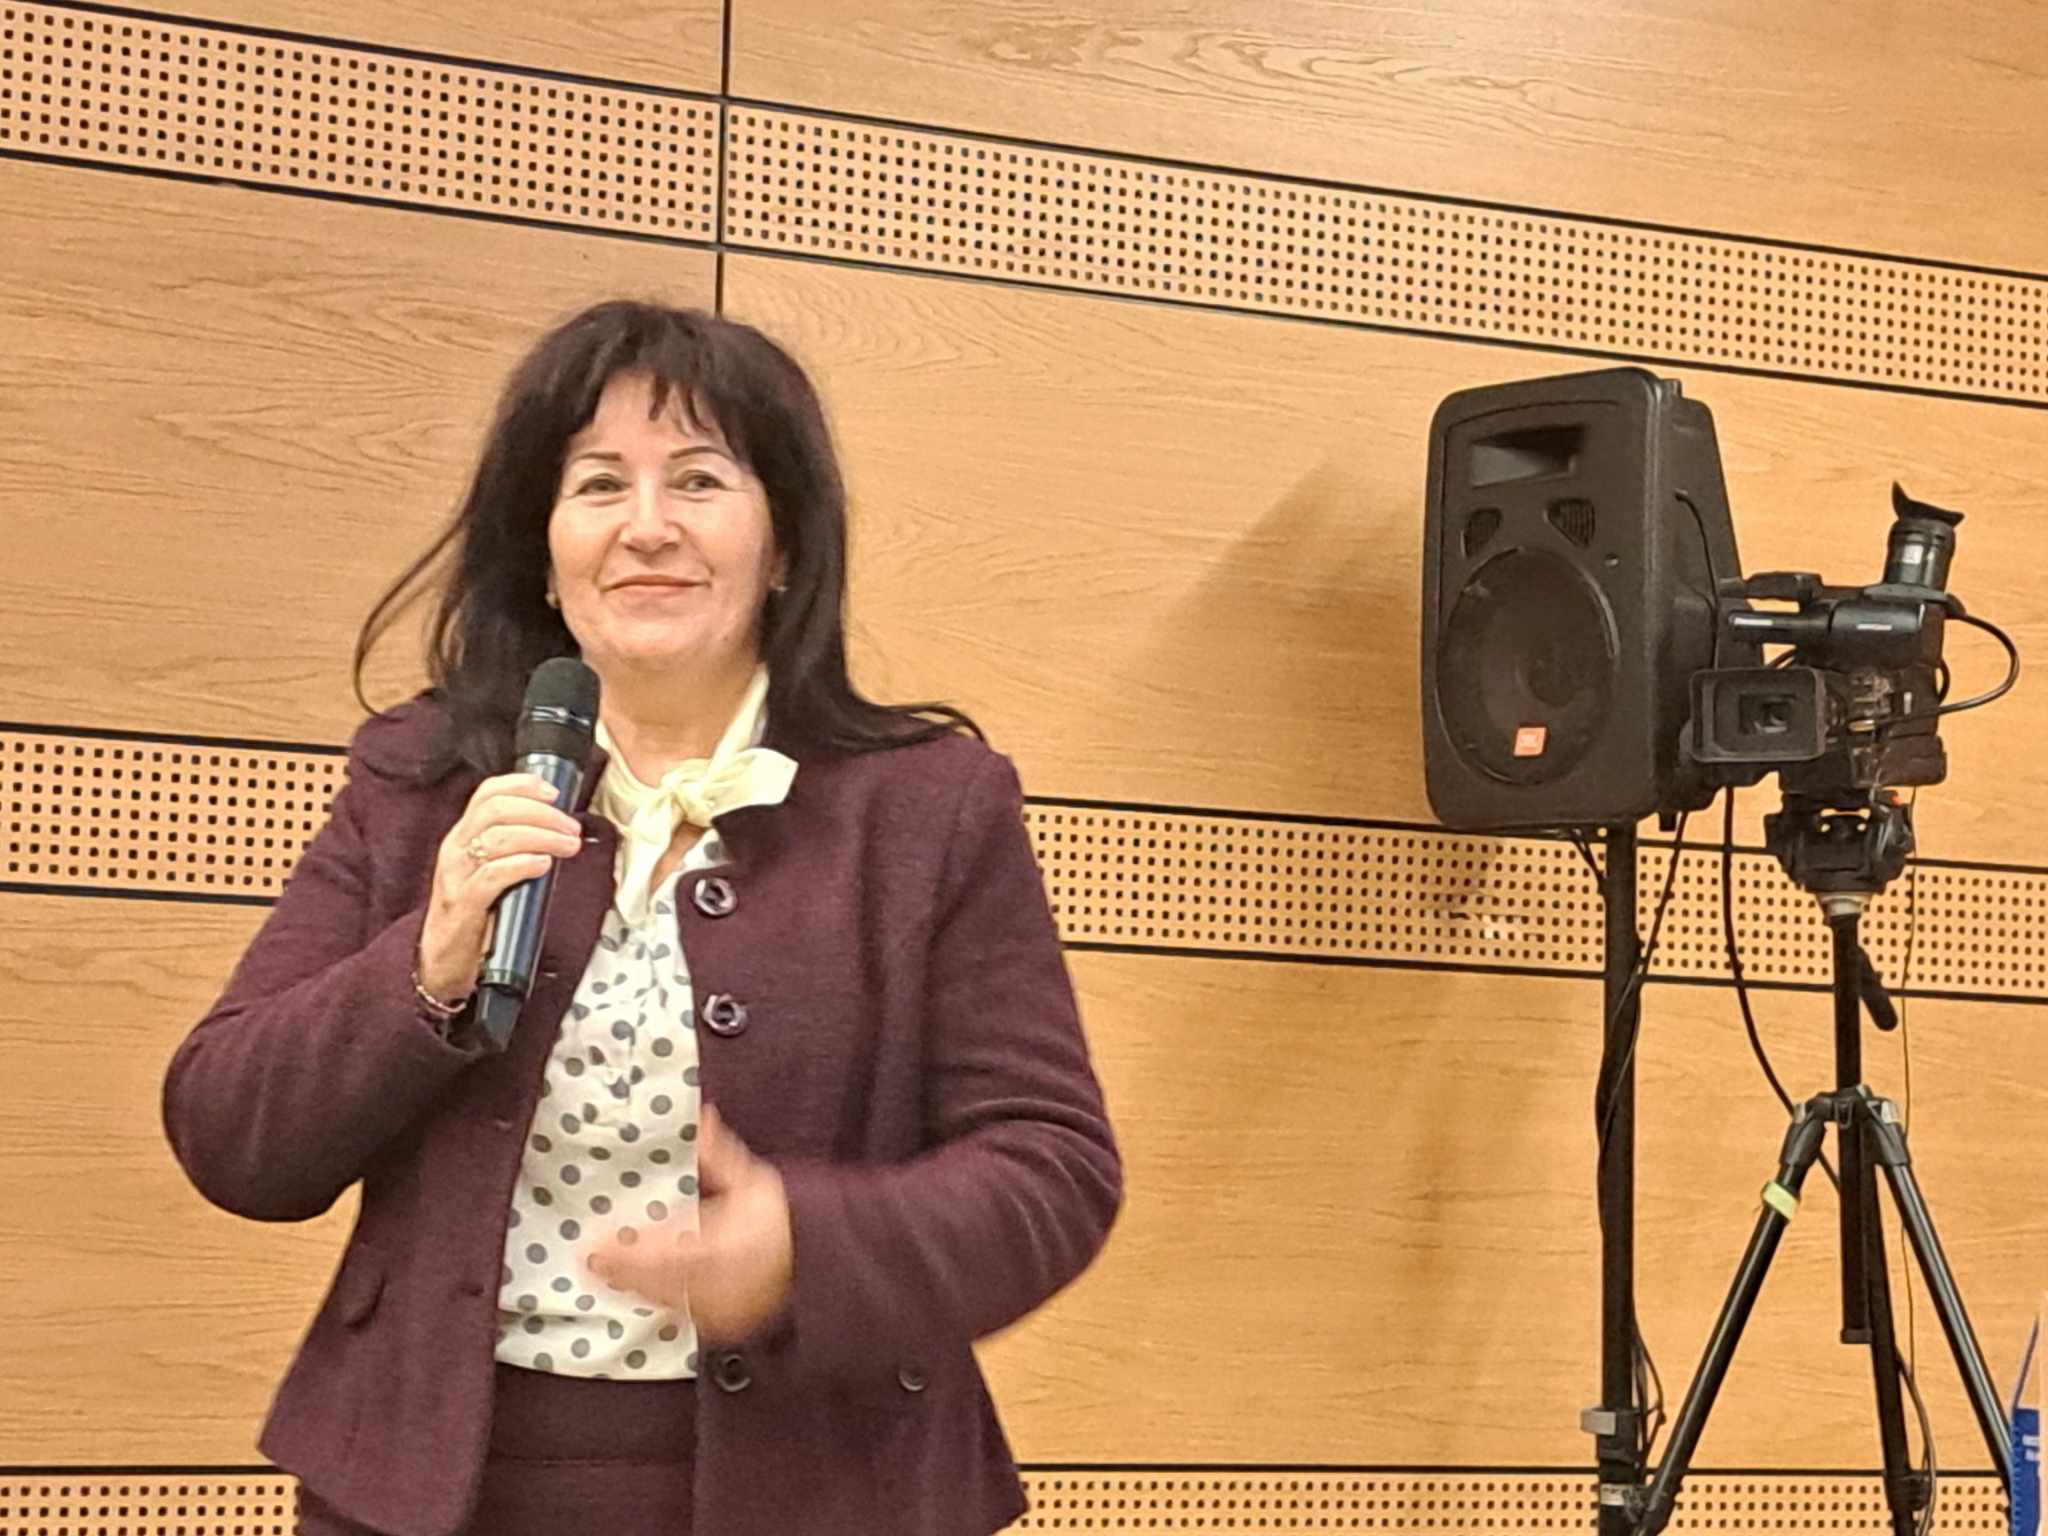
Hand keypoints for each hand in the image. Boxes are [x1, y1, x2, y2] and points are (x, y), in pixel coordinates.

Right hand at [416, 772, 583, 1000]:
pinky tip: (543, 864)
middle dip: (541, 813)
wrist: (441, 962)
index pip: (487, 794)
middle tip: (570, 829)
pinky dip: (522, 864)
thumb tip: (559, 831)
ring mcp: (456, 877)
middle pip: (496, 810)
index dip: (521, 786)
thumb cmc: (475, 915)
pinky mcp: (461, 905)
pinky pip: (491, 876)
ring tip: (567, 846)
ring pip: (496, 838)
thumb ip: (514, 847)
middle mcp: (455, 850)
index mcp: (463, 836)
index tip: (554, 793)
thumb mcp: (490, 871)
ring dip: (541, 837)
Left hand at [585, 1104, 793, 1345]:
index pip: (670, 1250)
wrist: (813, 1259)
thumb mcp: (751, 1179)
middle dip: (622, 1270)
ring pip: (669, 1298)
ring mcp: (724, 1305)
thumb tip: (702, 1118)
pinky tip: (636, 1290)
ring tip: (602, 1274)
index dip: (632, 1250)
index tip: (600, 1243)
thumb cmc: (779, 1216)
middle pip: (661, 1279)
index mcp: (729, 1243)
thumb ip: (721, 1155)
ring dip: (634, 1286)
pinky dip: (658, 1300)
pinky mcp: (725, 1321)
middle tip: (587, 1260)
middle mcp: (724, 1279)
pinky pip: (684, 1313)